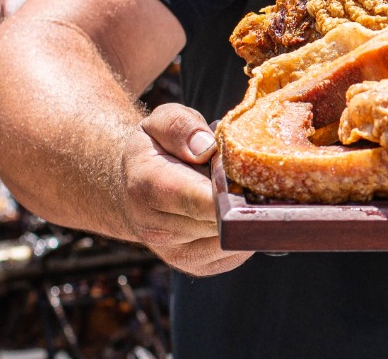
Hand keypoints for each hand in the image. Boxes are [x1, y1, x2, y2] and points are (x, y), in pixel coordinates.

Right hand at [118, 103, 252, 276]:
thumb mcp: (160, 120)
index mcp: (147, 185)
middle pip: (221, 219)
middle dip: (244, 199)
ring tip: (243, 189)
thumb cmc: (154, 149)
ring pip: (232, 238)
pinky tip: (238, 209)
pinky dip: (245, 231)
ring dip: (246, 216)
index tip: (253, 174)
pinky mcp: (195, 266)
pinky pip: (236, 252)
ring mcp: (175, 252)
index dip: (231, 189)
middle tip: (256, 175)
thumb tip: (206, 148)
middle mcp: (156, 227)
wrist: (131, 189)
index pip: (198, 197)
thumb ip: (180, 126)